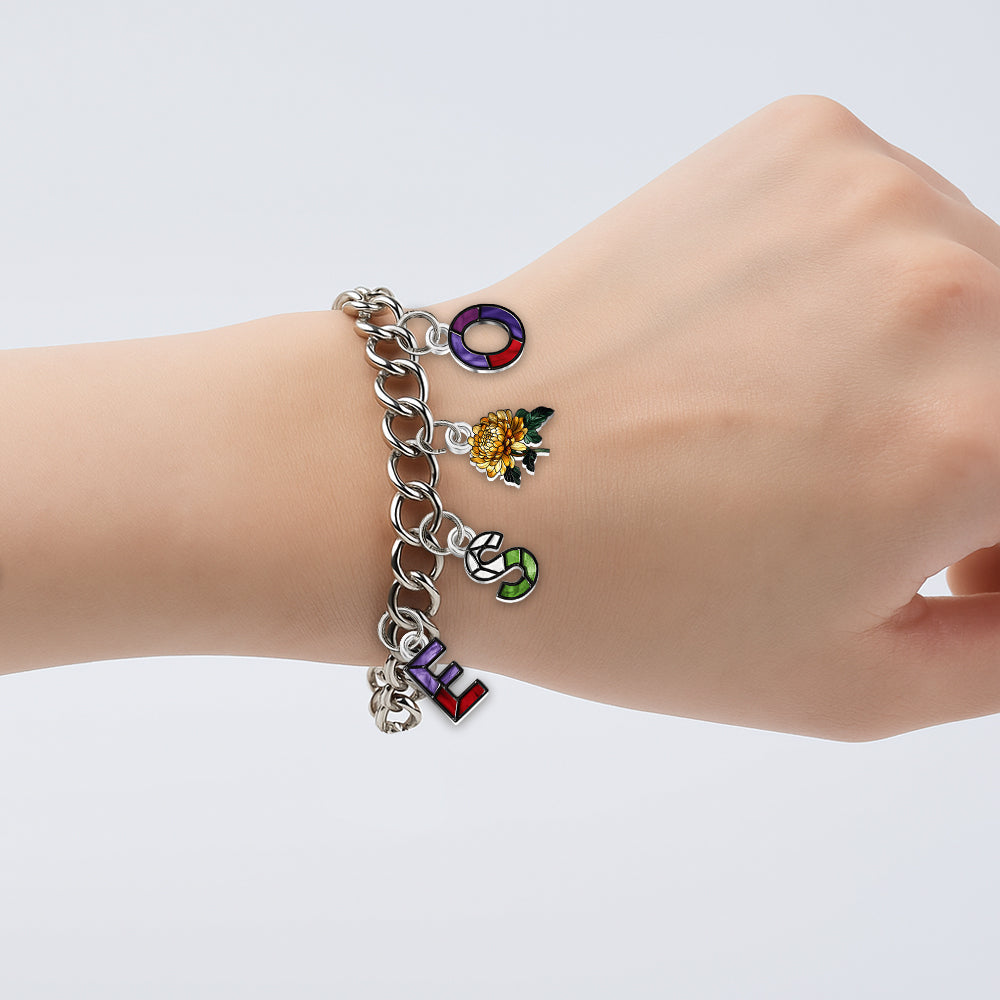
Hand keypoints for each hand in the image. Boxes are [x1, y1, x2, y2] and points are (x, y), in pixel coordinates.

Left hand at [427, 94, 999, 739]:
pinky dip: (866, 287)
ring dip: (934, 367)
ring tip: (805, 432)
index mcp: (974, 435)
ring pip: (979, 296)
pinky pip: (895, 219)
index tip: (960, 563)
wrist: (450, 467)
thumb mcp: (845, 685)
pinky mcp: (800, 141)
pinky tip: (769, 347)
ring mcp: (868, 194)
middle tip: (884, 514)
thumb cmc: (618, 592)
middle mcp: (944, 288)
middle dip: (985, 458)